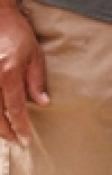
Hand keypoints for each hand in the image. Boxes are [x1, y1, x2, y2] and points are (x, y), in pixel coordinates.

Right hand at [0, 5, 47, 144]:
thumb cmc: (17, 33)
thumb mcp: (34, 54)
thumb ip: (36, 80)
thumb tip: (43, 102)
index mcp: (9, 73)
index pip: (15, 107)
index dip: (20, 125)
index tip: (26, 138)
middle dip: (5, 131)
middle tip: (15, 140)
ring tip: (5, 133)